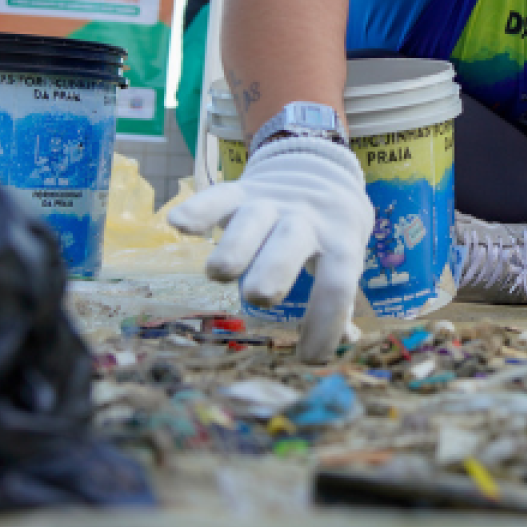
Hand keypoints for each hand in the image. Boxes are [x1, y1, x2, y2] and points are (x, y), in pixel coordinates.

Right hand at [166, 136, 372, 362]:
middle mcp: (307, 218)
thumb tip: (348, 340)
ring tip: (218, 274)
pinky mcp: (242, 190)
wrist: (316, 168)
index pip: (338, 282)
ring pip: (253, 218)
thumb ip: (341, 296)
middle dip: (275, 269)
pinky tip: (178, 224)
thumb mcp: (344, 256)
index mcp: (340, 240)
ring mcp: (272, 202)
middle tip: (261, 297)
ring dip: (235, 246)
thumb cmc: (329, 231)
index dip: (327, 321)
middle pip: (292, 241)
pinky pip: (220, 196)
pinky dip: (199, 208)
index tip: (309, 358)